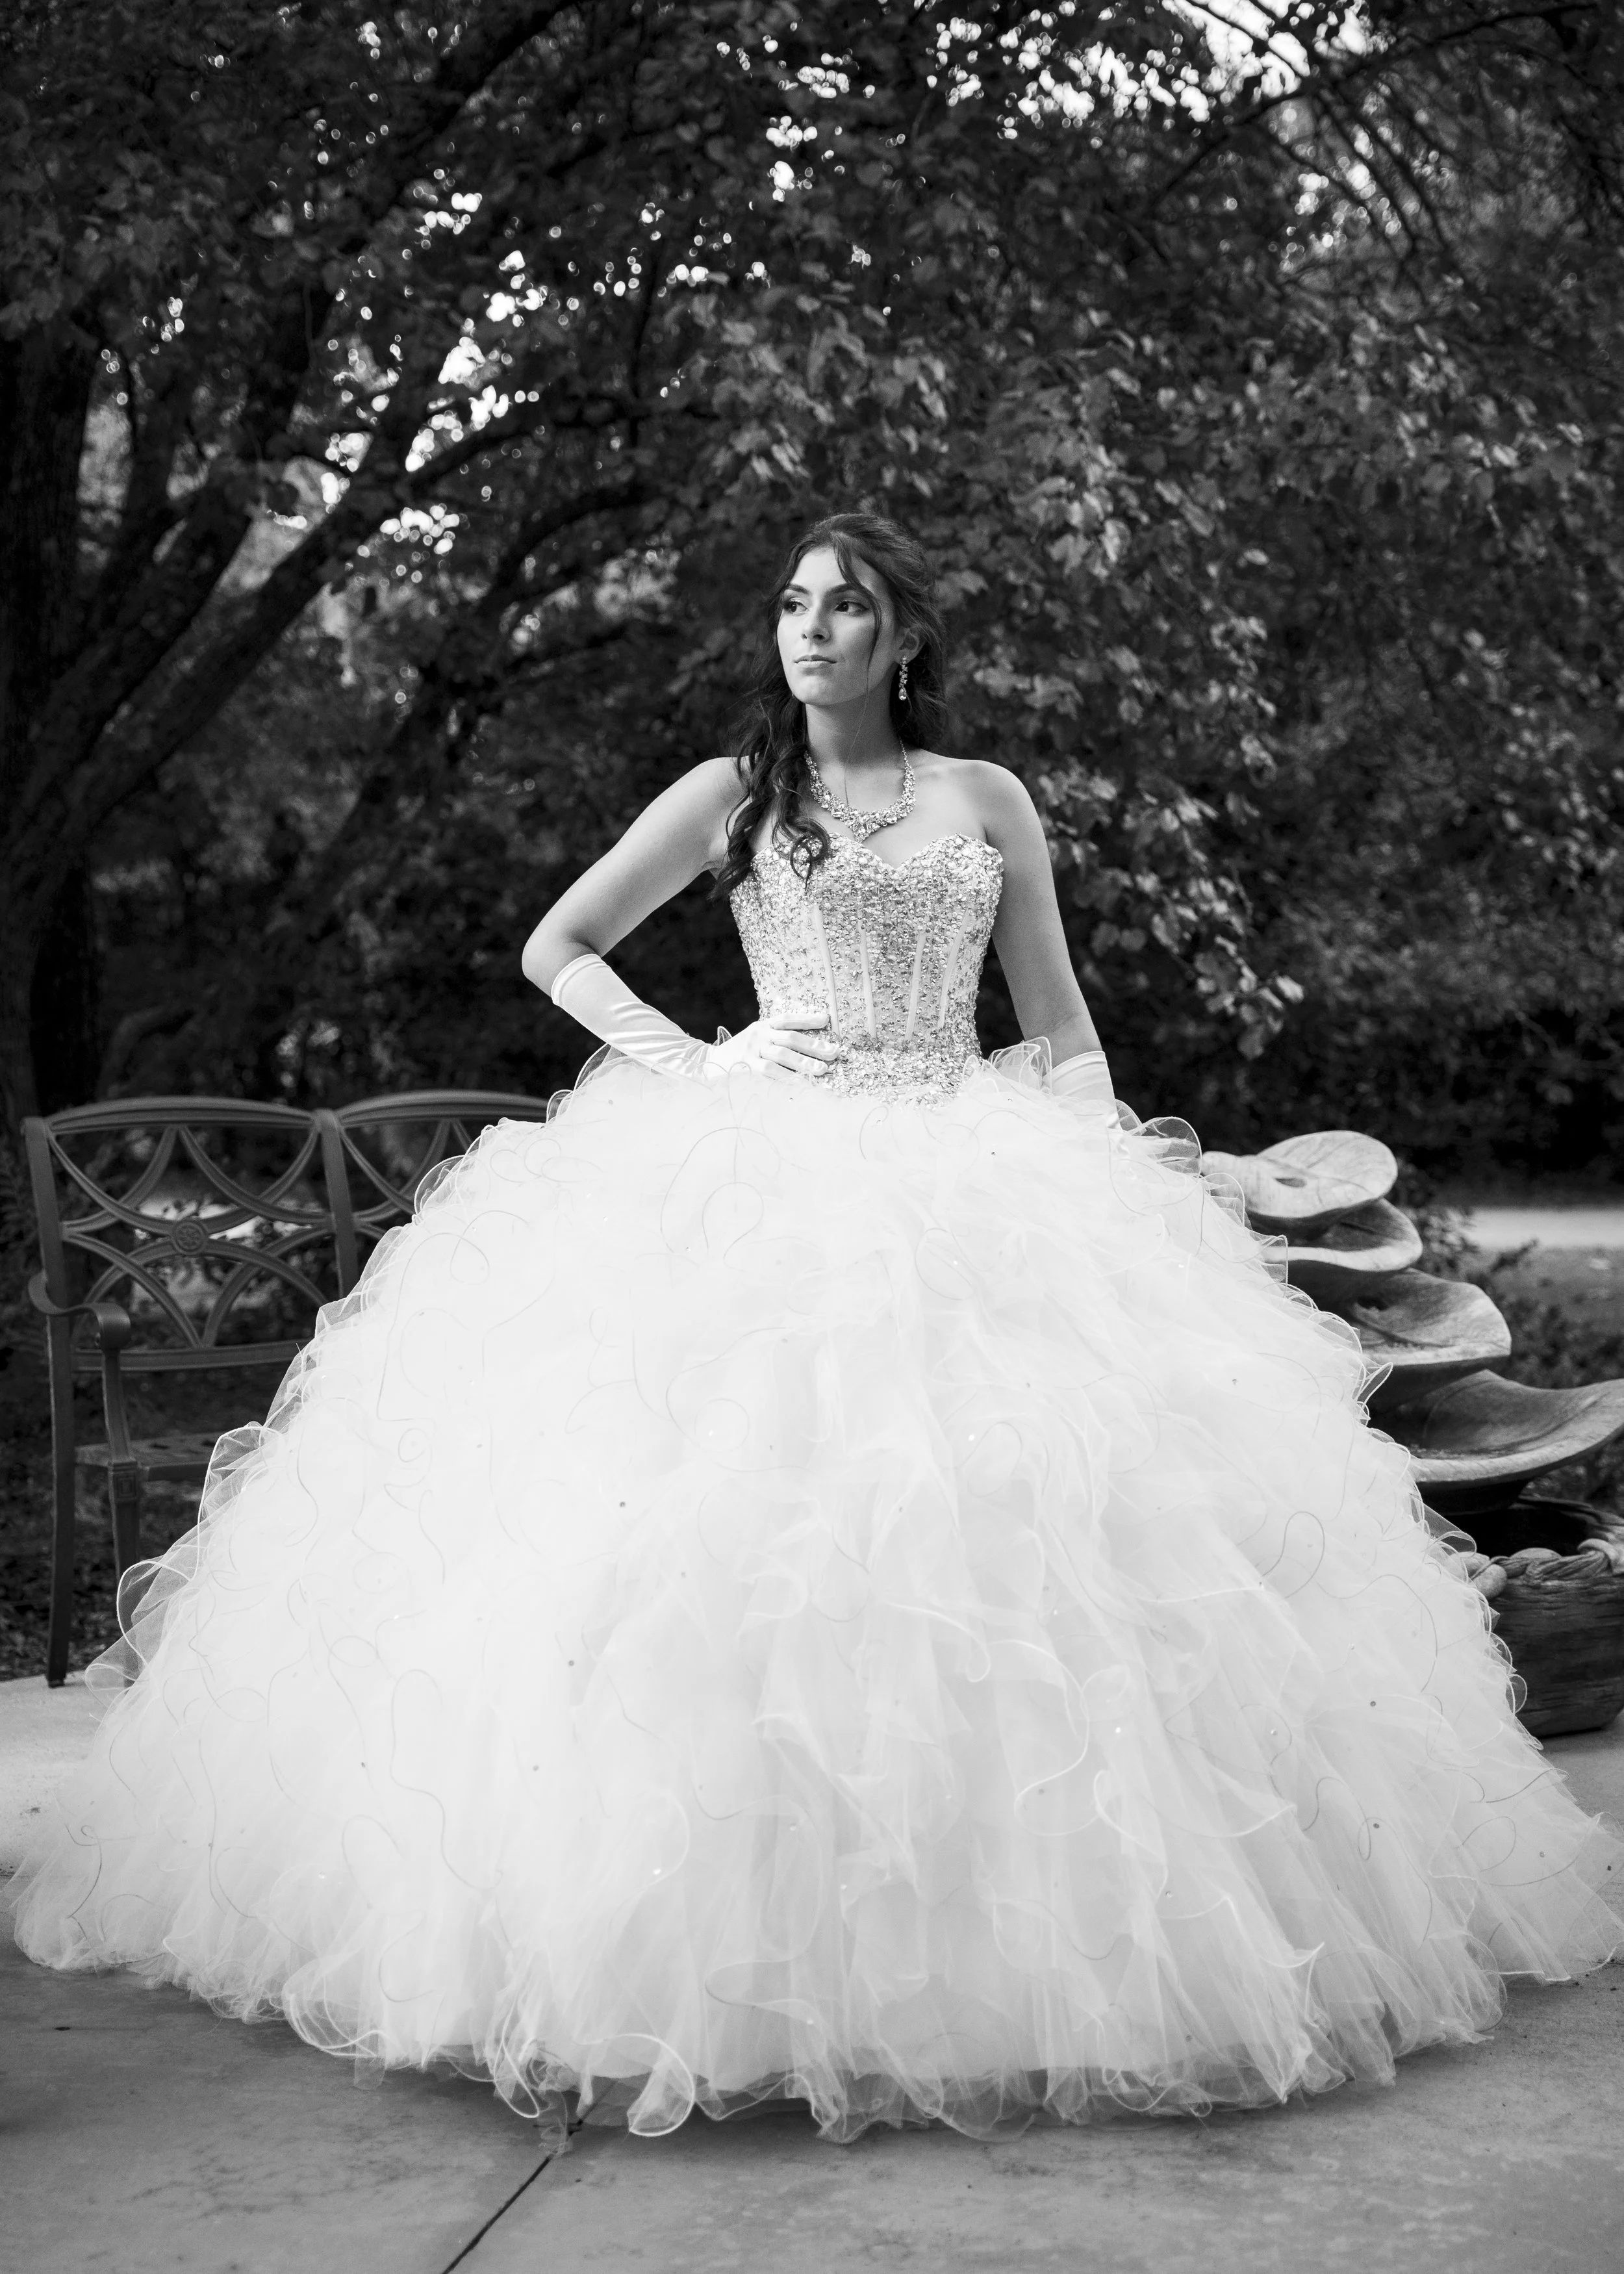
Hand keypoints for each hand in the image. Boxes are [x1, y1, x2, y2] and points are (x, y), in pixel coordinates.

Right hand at [706, 1011, 842, 1081]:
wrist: (708, 1064)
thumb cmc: (740, 1054)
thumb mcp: (756, 1038)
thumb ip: (776, 1039)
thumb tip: (809, 1048)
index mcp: (762, 1026)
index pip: (787, 1019)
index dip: (807, 1019)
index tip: (826, 1020)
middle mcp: (758, 1036)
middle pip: (790, 1039)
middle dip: (814, 1046)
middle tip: (834, 1052)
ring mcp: (752, 1052)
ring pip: (783, 1056)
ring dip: (805, 1063)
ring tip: (822, 1069)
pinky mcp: (747, 1069)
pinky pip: (770, 1073)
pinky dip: (787, 1077)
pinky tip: (801, 1083)